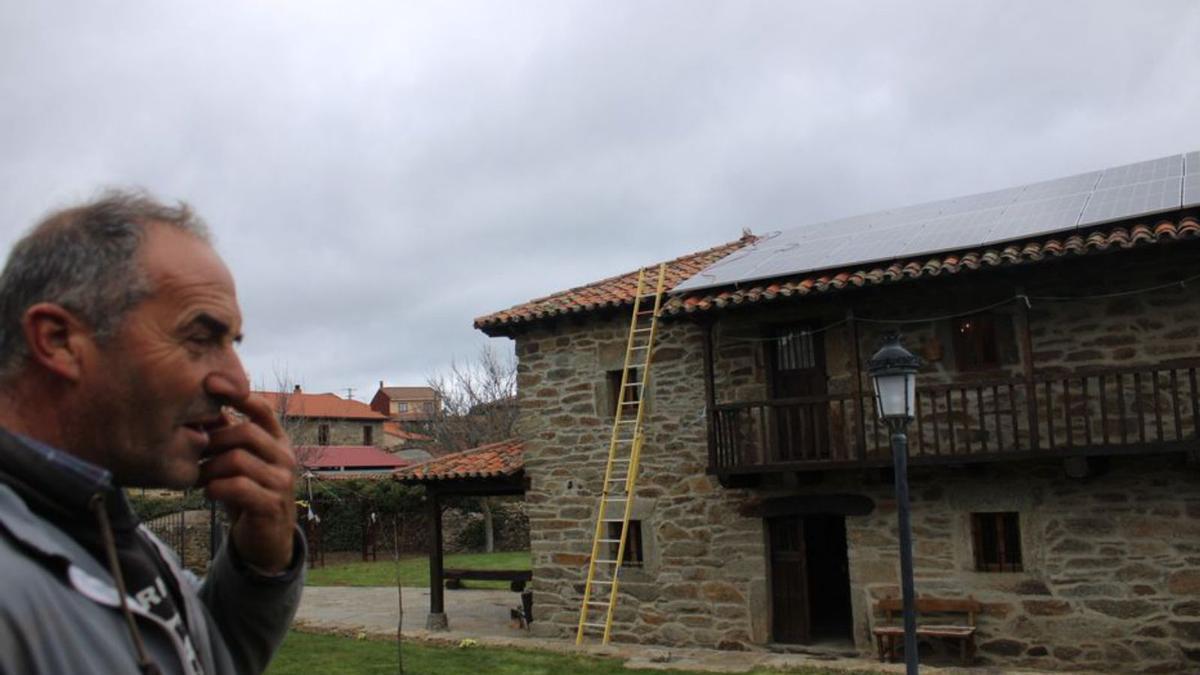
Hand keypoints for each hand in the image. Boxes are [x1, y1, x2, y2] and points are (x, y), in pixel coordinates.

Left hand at [198, 393, 297, 572]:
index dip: (237, 394)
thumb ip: (225, 435)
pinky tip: (208, 492)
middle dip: (213, 441)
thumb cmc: (248, 492)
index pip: (261, 408)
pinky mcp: (272, 505)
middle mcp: (284, 456)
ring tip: (197, 478)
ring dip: (209, 468)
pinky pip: (239, 487)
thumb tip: (198, 402)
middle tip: (192, 454)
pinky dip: (216, 487)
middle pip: (246, 432)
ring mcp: (282, 481)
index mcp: (277, 440)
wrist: (266, 538)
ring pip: (238, 460)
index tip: (209, 381)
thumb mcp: (237, 460)